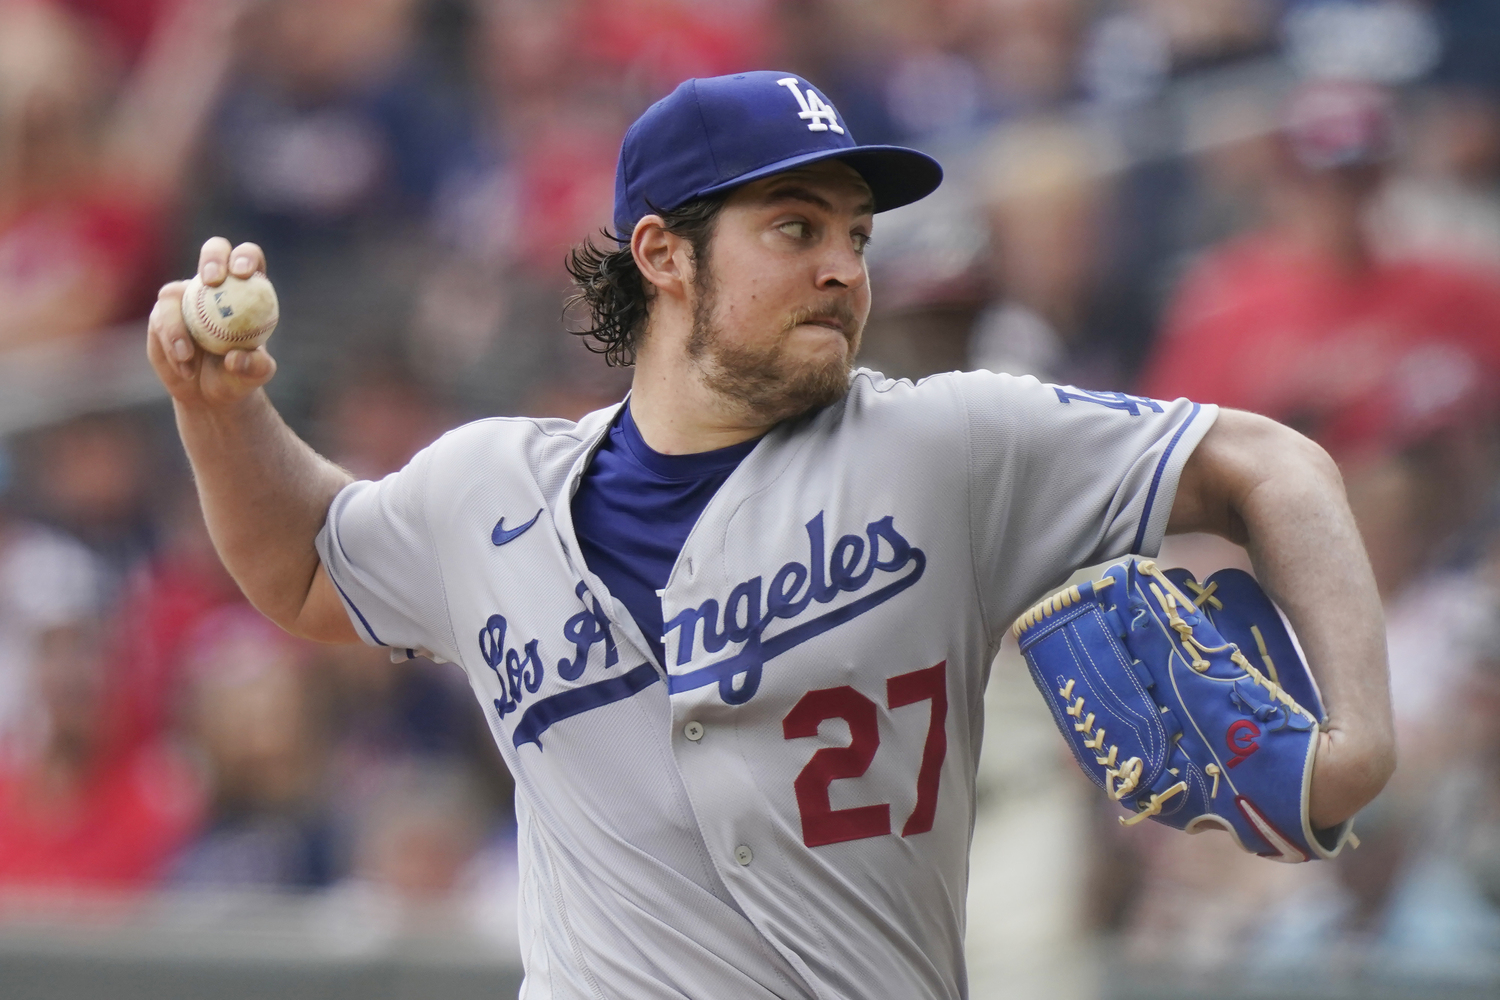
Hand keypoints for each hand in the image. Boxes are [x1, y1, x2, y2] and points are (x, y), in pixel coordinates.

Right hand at [147, 238, 276, 408]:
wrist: (208, 393)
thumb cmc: (239, 377)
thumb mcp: (255, 375)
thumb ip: (254, 366)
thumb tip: (235, 357)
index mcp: (247, 289)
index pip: (249, 259)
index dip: (246, 257)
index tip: (242, 273)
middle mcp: (216, 285)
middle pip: (214, 252)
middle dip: (212, 258)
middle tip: (211, 281)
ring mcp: (185, 297)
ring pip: (174, 293)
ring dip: (178, 326)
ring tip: (188, 358)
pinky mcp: (161, 315)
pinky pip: (160, 321)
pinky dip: (171, 344)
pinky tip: (184, 366)